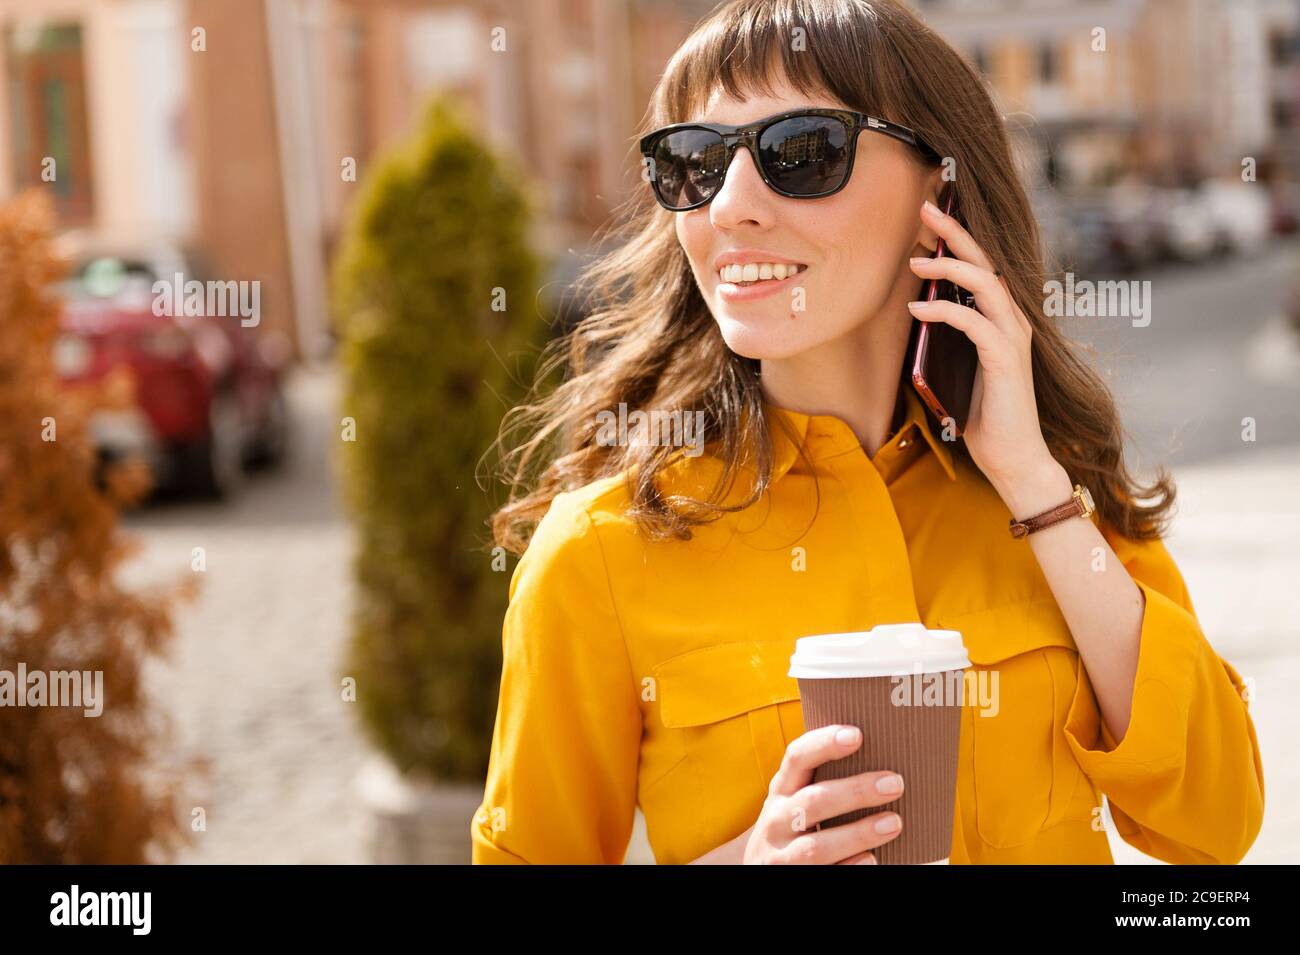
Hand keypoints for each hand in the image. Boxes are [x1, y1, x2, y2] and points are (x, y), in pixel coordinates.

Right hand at [740, 725, 903, 863]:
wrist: (761, 869)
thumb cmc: (792, 826)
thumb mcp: (794, 800)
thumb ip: (821, 781)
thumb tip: (881, 757)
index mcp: (781, 790)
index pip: (797, 758)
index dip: (824, 744)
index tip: (857, 735)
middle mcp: (776, 821)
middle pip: (813, 801)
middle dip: (855, 791)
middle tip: (895, 783)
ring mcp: (782, 855)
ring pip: (816, 846)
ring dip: (858, 833)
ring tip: (894, 822)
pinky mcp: (794, 879)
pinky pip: (825, 875)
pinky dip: (850, 866)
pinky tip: (871, 859)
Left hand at [906, 199, 1062, 500]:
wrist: (1013, 458)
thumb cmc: (984, 417)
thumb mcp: (957, 369)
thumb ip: (946, 340)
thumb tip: (916, 312)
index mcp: (1002, 320)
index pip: (982, 268)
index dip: (957, 240)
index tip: (929, 218)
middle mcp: (1013, 321)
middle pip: (986, 262)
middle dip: (954, 233)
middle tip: (925, 208)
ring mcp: (1012, 338)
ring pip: (985, 284)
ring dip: (947, 267)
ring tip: (914, 261)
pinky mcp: (1005, 358)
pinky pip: (974, 322)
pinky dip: (944, 311)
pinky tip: (917, 309)